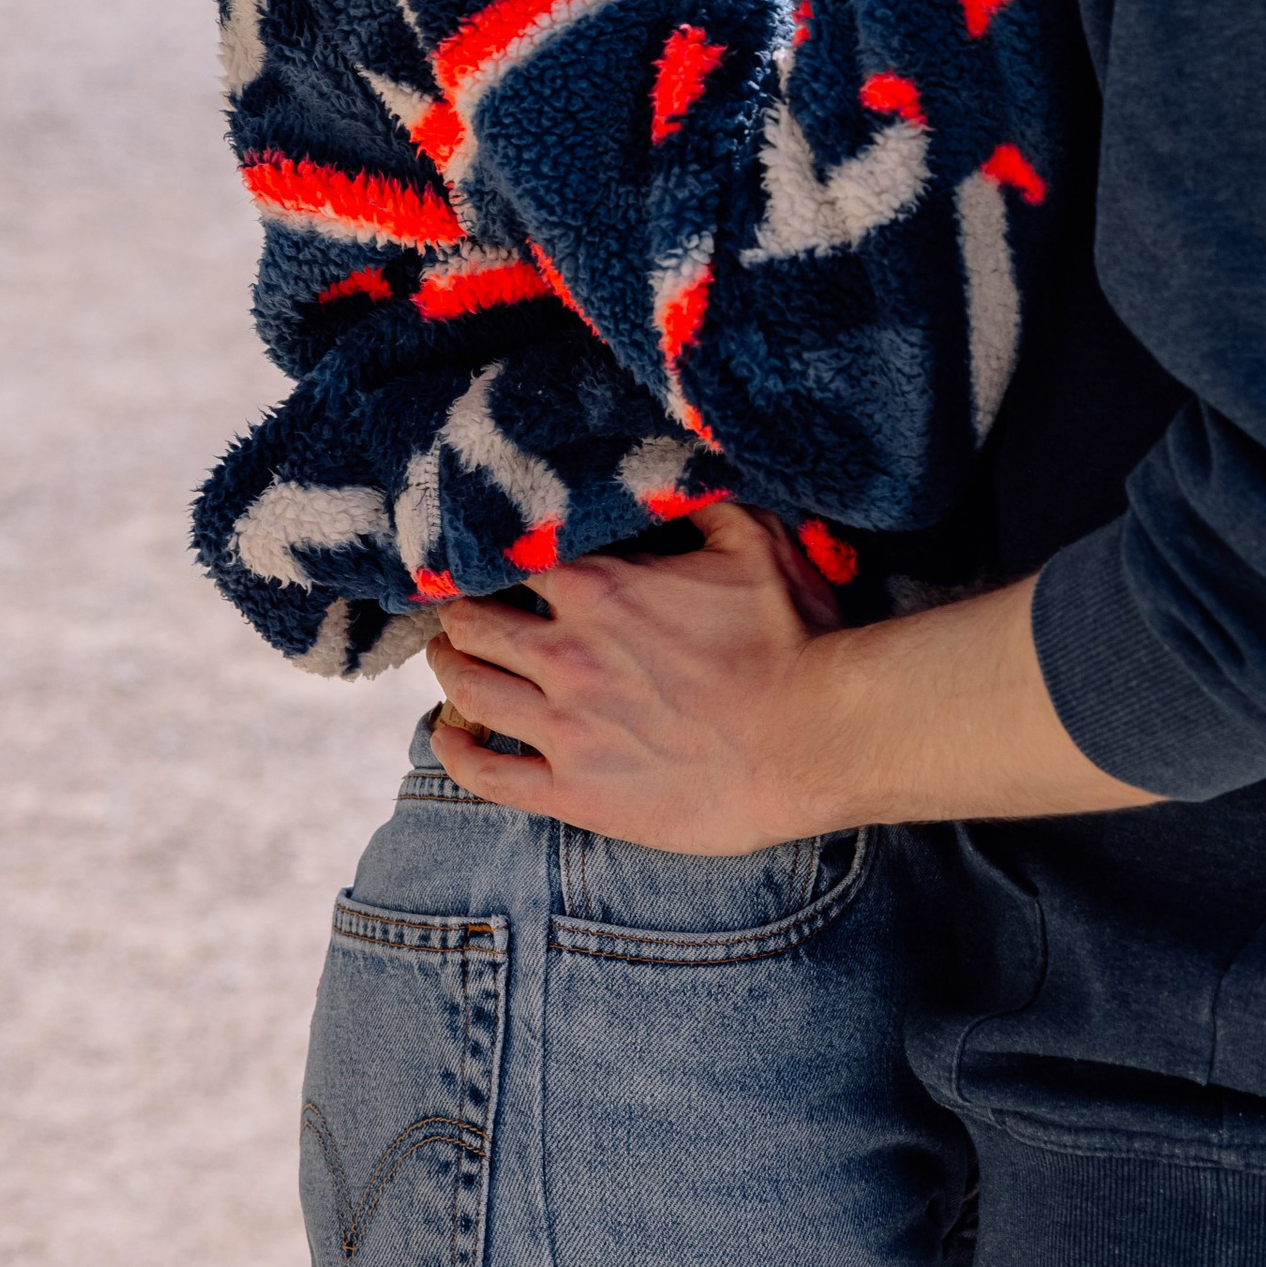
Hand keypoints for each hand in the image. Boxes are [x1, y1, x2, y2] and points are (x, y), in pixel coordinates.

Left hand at [428, 504, 835, 853]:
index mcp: (600, 588)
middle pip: (474, 622)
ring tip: (448, 655)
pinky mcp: (577, 792)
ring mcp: (566, 728)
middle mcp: (566, 654)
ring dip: (449, 666)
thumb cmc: (795, 637)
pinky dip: (454, 751)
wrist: (817, 740)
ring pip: (468, 690)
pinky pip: (486, 775)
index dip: (493, 549)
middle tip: (458, 605)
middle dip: (459, 609)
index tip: (487, 549)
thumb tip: (669, 474)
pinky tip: (447, 735)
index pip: (511, 556)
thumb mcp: (755, 540)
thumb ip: (700, 502)